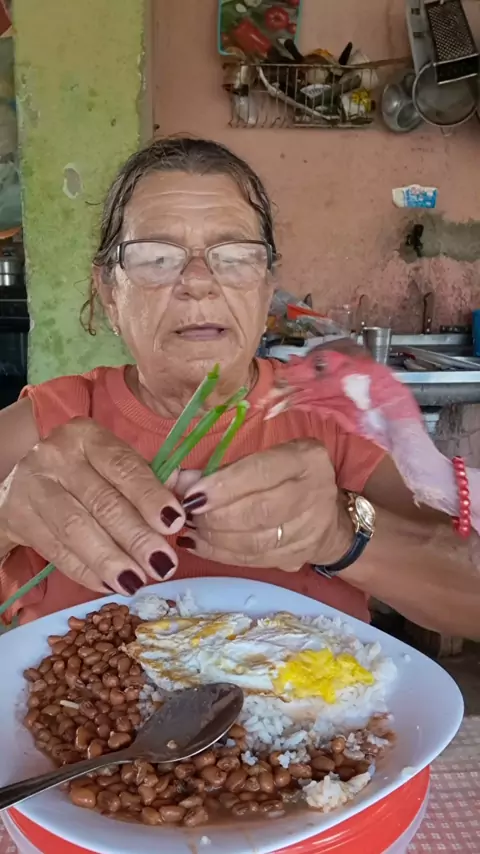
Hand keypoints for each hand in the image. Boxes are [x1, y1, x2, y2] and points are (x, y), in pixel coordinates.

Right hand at [0, 418, 184, 593]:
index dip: (150, 496)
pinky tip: (107, 584)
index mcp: (87, 436)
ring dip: (110, 560)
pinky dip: (84, 571)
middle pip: (102, 502)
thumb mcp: (110, 465)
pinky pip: (55, 549)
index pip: (124, 467)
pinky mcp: (16, 516)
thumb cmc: (83, 472)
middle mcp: (56, 456)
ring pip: (76, 528)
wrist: (26, 480)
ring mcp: (33, 485)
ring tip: (136, 581)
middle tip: (162, 564)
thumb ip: (145, 482)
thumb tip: (186, 504)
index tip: (174, 522)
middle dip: (136, 537)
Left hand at [177, 440, 352, 570]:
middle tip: (188, 514)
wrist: (328, 516)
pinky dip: (222, 555)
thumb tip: (177, 481)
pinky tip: (201, 545)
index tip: (192, 495)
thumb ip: (222, 470)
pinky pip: (255, 560)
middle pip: (260, 511)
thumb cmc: (285, 478)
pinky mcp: (299, 557)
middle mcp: (316, 493)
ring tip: (191, 530)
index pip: (262, 472)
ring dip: (216, 538)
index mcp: (306, 459)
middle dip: (216, 515)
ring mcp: (311, 530)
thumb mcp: (261, 460)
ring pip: (256, 541)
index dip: (225, 485)